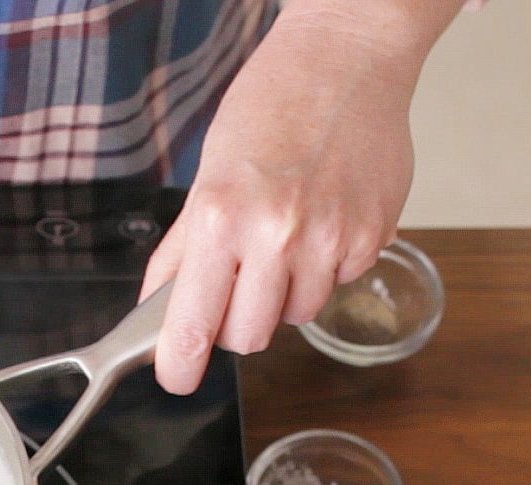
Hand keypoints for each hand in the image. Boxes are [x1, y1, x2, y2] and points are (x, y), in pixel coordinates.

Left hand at [143, 4, 443, 393]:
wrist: (347, 60)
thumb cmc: (271, 108)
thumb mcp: (206, 177)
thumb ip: (182, 253)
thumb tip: (156, 311)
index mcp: (222, 217)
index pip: (194, 322)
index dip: (180, 363)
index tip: (176, 378)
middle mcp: (278, 234)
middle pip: (248, 336)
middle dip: (236, 323)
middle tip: (238, 281)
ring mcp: (332, 238)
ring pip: (297, 316)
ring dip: (285, 294)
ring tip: (285, 236)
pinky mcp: (374, 236)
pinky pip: (340, 283)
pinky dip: (327, 266)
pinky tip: (323, 220)